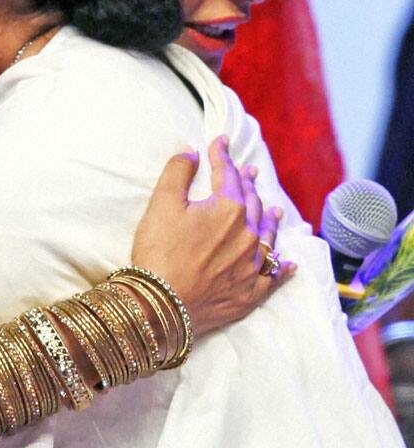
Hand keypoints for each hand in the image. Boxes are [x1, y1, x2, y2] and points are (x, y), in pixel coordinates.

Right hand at [131, 136, 293, 335]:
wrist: (162, 305)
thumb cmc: (159, 252)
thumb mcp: (161, 204)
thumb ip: (178, 172)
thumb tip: (191, 152)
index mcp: (228, 209)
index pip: (227, 175)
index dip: (222, 156)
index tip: (221, 142)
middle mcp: (247, 234)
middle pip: (251, 203)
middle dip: (248, 184)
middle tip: (250, 172)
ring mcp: (252, 265)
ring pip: (268, 237)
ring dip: (270, 220)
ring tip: (276, 210)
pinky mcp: (250, 293)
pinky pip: (274, 277)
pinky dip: (283, 268)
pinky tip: (290, 264)